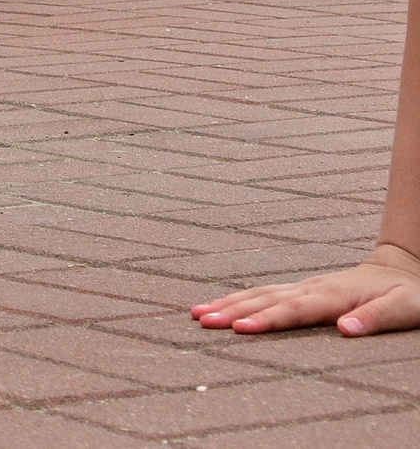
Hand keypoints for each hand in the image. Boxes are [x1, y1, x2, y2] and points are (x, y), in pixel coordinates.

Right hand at [194, 246, 419, 335]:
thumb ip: (375, 318)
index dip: (266, 320)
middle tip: (202, 321)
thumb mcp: (404, 308)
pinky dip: (240, 299)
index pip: (294, 310)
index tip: (239, 328)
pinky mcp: (302, 289)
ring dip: (228, 303)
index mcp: (334, 295)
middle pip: (266, 300)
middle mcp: (313, 288)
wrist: (404, 268)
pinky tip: (222, 304)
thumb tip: (345, 329)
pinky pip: (265, 293)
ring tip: (198, 313)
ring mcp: (305, 286)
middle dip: (232, 310)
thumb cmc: (409, 294)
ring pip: (260, 294)